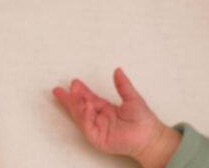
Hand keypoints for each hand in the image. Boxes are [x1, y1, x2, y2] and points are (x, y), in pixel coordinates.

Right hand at [52, 68, 180, 167]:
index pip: (88, 98)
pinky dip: (85, 116)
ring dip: (76, 105)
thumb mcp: (131, 97)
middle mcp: (98, 118)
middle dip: (69, 99)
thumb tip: (117, 70)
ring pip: (81, 117)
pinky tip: (86, 106)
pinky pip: (87, 127)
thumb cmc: (142, 119)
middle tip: (60, 90)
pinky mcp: (98, 138)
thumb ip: (123, 85)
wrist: (148, 135)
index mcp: (105, 109)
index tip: (73, 82)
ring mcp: (97, 129)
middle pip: (80, 108)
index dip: (80, 91)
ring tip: (72, 93)